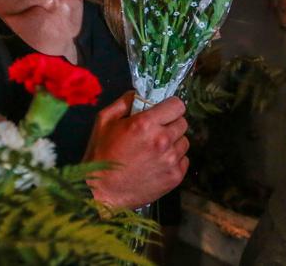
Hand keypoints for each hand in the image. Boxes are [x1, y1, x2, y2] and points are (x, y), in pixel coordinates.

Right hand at [84, 93, 188, 208]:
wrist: (101, 192)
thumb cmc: (100, 155)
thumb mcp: (104, 120)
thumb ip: (125, 102)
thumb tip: (140, 93)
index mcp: (146, 123)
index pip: (177, 105)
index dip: (170, 107)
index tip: (162, 112)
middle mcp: (163, 140)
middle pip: (183, 122)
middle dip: (171, 124)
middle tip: (156, 132)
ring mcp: (171, 160)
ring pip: (184, 141)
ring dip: (173, 142)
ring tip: (155, 150)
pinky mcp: (175, 176)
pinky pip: (184, 160)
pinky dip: (174, 160)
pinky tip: (157, 163)